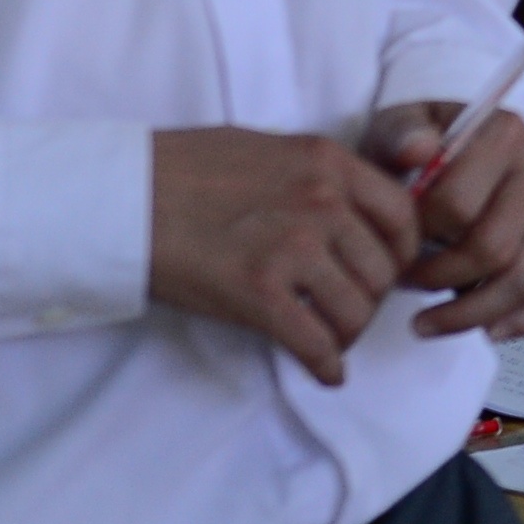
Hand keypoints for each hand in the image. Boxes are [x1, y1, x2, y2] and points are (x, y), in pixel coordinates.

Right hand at [147, 128, 421, 383]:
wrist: (121, 195)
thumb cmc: (183, 169)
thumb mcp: (268, 150)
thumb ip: (316, 176)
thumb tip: (350, 210)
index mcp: (327, 162)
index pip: (402, 216)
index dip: (400, 253)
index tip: (385, 271)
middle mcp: (321, 201)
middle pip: (383, 270)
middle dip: (370, 298)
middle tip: (348, 311)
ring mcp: (291, 246)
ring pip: (356, 311)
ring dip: (347, 333)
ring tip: (330, 338)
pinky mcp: (259, 292)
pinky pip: (316, 342)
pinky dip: (326, 365)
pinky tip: (324, 372)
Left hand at [361, 104, 523, 341]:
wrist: (443, 151)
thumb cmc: (415, 147)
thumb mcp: (393, 129)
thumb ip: (399, 135)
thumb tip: (419, 149)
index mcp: (505, 131)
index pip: (459, 205)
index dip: (419, 238)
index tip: (395, 246)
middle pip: (496, 248)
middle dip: (443, 279)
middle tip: (407, 285)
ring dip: (474, 312)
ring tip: (430, 323)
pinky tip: (489, 332)